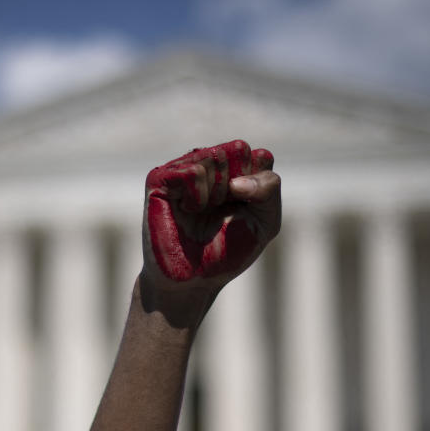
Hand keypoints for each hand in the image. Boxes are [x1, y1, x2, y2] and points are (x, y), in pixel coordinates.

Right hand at [142, 139, 280, 293]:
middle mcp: (209, 163)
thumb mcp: (265, 222)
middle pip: (238, 149)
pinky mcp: (161, 179)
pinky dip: (198, 196)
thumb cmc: (227, 252)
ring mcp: (183, 168)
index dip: (258, 187)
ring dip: (216, 192)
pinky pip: (193, 171)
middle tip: (221, 210)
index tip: (247, 211)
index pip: (261, 156)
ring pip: (215, 156)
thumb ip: (269, 190)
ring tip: (202, 212)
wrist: (193, 281)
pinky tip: (188, 210)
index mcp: (236, 170)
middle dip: (237, 186)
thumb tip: (237, 181)